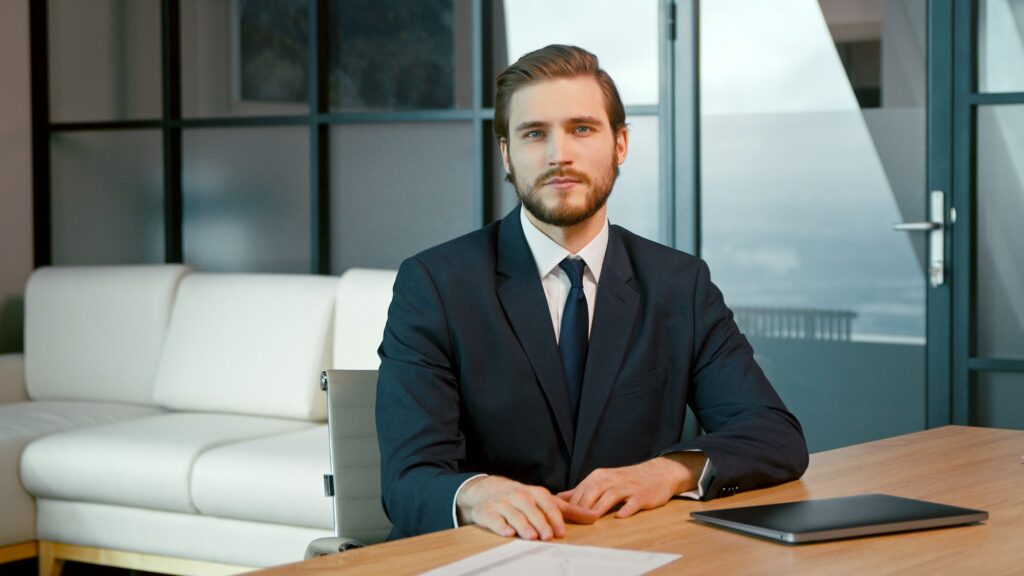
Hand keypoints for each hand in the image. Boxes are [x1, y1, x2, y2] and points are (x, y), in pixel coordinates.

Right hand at [456, 476, 599, 539]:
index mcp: (534, 493)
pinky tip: (507, 532)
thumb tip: (594, 516)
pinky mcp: (487, 512)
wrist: (486, 490)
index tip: (561, 532)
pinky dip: (500, 525)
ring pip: (513, 514)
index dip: (554, 517)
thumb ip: (569, 510)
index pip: (547, 503)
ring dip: (522, 525)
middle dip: (540, 522)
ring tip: (531, 537)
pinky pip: (494, 518)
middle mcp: (519, 496)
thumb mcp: (543, 500)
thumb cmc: (520, 498)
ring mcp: (502, 503)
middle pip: (531, 509)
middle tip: (548, 536)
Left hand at [558, 454, 704, 518]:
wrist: (658, 473)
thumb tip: (560, 498)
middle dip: (582, 505)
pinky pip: (633, 502)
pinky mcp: (642, 495)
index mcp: (600, 476)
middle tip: (572, 521)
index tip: (561, 517)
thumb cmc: (627, 481)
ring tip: (591, 518)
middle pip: (593, 491)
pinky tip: (620, 517)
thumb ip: (582, 490)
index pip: (581, 490)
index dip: (570, 503)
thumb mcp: (603, 481)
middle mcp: (612, 479)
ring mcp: (628, 487)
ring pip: (611, 495)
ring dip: (600, 506)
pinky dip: (627, 509)